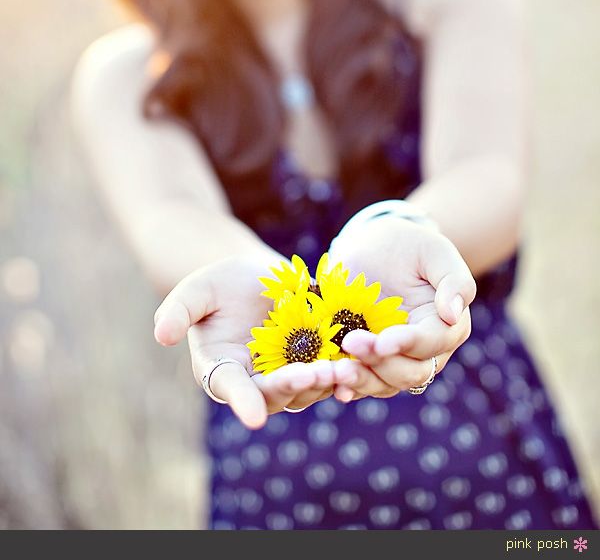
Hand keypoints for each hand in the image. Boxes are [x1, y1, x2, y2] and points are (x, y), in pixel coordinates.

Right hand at [153, 254, 339, 428]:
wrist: (256, 275)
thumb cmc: (219, 284)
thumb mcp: (196, 290)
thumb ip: (178, 310)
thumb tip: (161, 334)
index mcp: (221, 370)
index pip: (230, 389)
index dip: (243, 403)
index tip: (253, 418)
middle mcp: (254, 382)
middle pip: (274, 393)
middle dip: (292, 386)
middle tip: (311, 375)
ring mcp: (287, 375)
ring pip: (307, 389)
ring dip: (324, 382)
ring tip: (341, 368)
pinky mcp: (315, 362)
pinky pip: (329, 375)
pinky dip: (343, 374)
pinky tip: (358, 366)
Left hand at [326, 215, 475, 400]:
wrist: (376, 248)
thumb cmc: (411, 246)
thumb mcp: (435, 252)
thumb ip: (453, 280)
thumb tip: (453, 314)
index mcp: (447, 328)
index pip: (430, 343)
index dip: (407, 345)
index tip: (383, 341)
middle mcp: (423, 352)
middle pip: (409, 373)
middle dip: (380, 363)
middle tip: (351, 343)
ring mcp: (394, 360)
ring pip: (383, 384)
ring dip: (360, 380)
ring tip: (337, 371)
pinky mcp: (366, 360)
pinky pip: (358, 381)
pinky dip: (344, 385)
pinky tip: (329, 381)